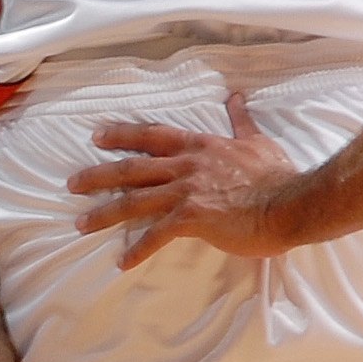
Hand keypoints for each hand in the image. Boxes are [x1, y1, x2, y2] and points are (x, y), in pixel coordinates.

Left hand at [68, 89, 300, 266]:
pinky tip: (122, 263)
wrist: (290, 203)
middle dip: (97, 175)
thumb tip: (236, 98)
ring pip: (134, 201)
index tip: (96, 136)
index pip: (152, 135)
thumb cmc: (277, 175)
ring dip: (104, 214)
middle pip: (131, 168)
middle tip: (71, 183)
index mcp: (199, 147)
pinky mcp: (191, 218)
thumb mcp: (257, 141)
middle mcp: (186, 166)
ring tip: (81, 224)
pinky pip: (156, 236)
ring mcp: (186, 191)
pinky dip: (137, 251)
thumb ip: (240, 122)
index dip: (122, 134)